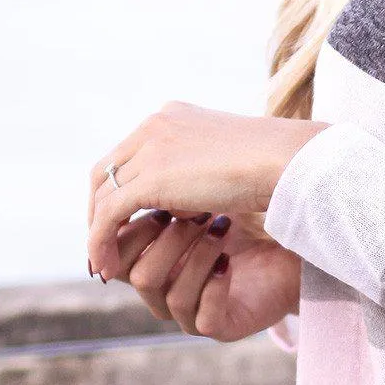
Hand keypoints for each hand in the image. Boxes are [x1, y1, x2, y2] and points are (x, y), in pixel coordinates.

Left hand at [86, 99, 324, 280]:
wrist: (287, 161)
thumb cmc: (274, 165)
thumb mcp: (225, 163)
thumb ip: (198, 173)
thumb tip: (184, 204)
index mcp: (171, 117)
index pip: (127, 154)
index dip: (119, 188)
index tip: (124, 220)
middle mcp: (153, 127)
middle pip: (106, 170)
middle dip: (99, 209)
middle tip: (105, 242)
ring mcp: (149, 149)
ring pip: (103, 194)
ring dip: (97, 230)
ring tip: (102, 262)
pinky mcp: (151, 178)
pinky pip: (110, 215)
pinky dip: (102, 241)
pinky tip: (106, 267)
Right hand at [106, 207, 300, 341]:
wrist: (287, 244)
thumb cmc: (239, 220)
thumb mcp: (192, 203)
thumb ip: (154, 200)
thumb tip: (120, 188)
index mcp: (151, 265)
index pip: (117, 261)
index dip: (133, 233)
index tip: (160, 199)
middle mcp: (165, 294)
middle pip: (139, 278)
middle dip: (168, 240)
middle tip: (196, 212)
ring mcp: (192, 314)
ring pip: (172, 297)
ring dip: (197, 257)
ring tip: (221, 227)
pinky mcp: (221, 327)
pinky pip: (203, 317)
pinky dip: (214, 284)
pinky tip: (228, 261)